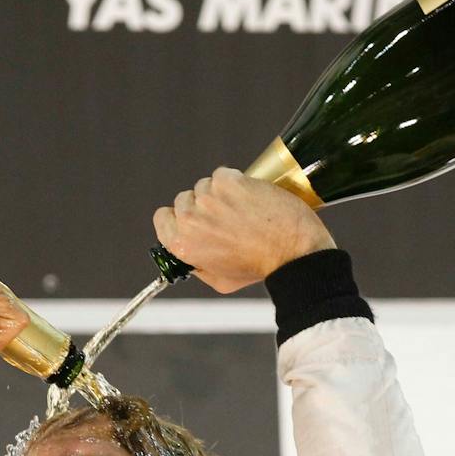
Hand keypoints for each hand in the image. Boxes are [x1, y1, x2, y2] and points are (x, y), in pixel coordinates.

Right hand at [152, 168, 335, 293]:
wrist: (292, 250)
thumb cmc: (260, 267)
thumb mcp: (221, 281)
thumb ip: (199, 266)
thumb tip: (193, 256)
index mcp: (183, 244)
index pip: (162, 218)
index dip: (178, 218)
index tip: (193, 220)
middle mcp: (191, 219)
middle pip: (184, 199)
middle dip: (202, 206)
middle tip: (226, 218)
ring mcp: (209, 197)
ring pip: (205, 185)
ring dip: (220, 194)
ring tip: (242, 210)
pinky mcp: (228, 180)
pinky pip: (222, 174)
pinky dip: (235, 182)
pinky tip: (249, 197)